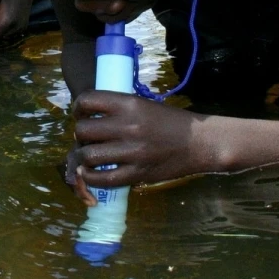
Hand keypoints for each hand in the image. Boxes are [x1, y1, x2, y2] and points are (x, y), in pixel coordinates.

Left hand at [70, 90, 205, 205]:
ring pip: (88, 155)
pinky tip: (91, 173)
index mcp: (129, 104)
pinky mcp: (137, 173)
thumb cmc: (172, 122)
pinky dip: (90, 177)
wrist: (200, 142)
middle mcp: (127, 126)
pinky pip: (103, 179)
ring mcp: (132, 151)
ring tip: (88, 156)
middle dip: (80, 135)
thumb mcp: (144, 105)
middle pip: (83, 130)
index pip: (87, 100)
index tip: (81, 114)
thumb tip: (91, 116)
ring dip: (83, 157)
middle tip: (87, 138)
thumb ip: (119, 109)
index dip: (78, 108)